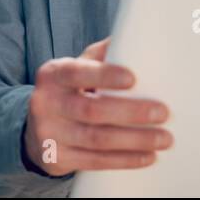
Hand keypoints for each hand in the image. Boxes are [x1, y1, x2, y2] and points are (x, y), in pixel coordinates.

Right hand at [23, 36, 172, 175]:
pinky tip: (147, 156)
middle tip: (163, 112)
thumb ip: (101, 56)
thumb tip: (135, 37)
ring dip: (135, 140)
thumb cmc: (68, 91)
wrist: (35, 130)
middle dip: (131, 112)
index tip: (133, 78)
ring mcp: (49, 134)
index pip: (77, 73)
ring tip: (164, 138)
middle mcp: (47, 103)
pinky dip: (124, 160)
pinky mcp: (57, 159)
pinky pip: (95, 162)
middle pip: (91, 110)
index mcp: (53, 74)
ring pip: (97, 139)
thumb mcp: (76, 68)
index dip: (105, 76)